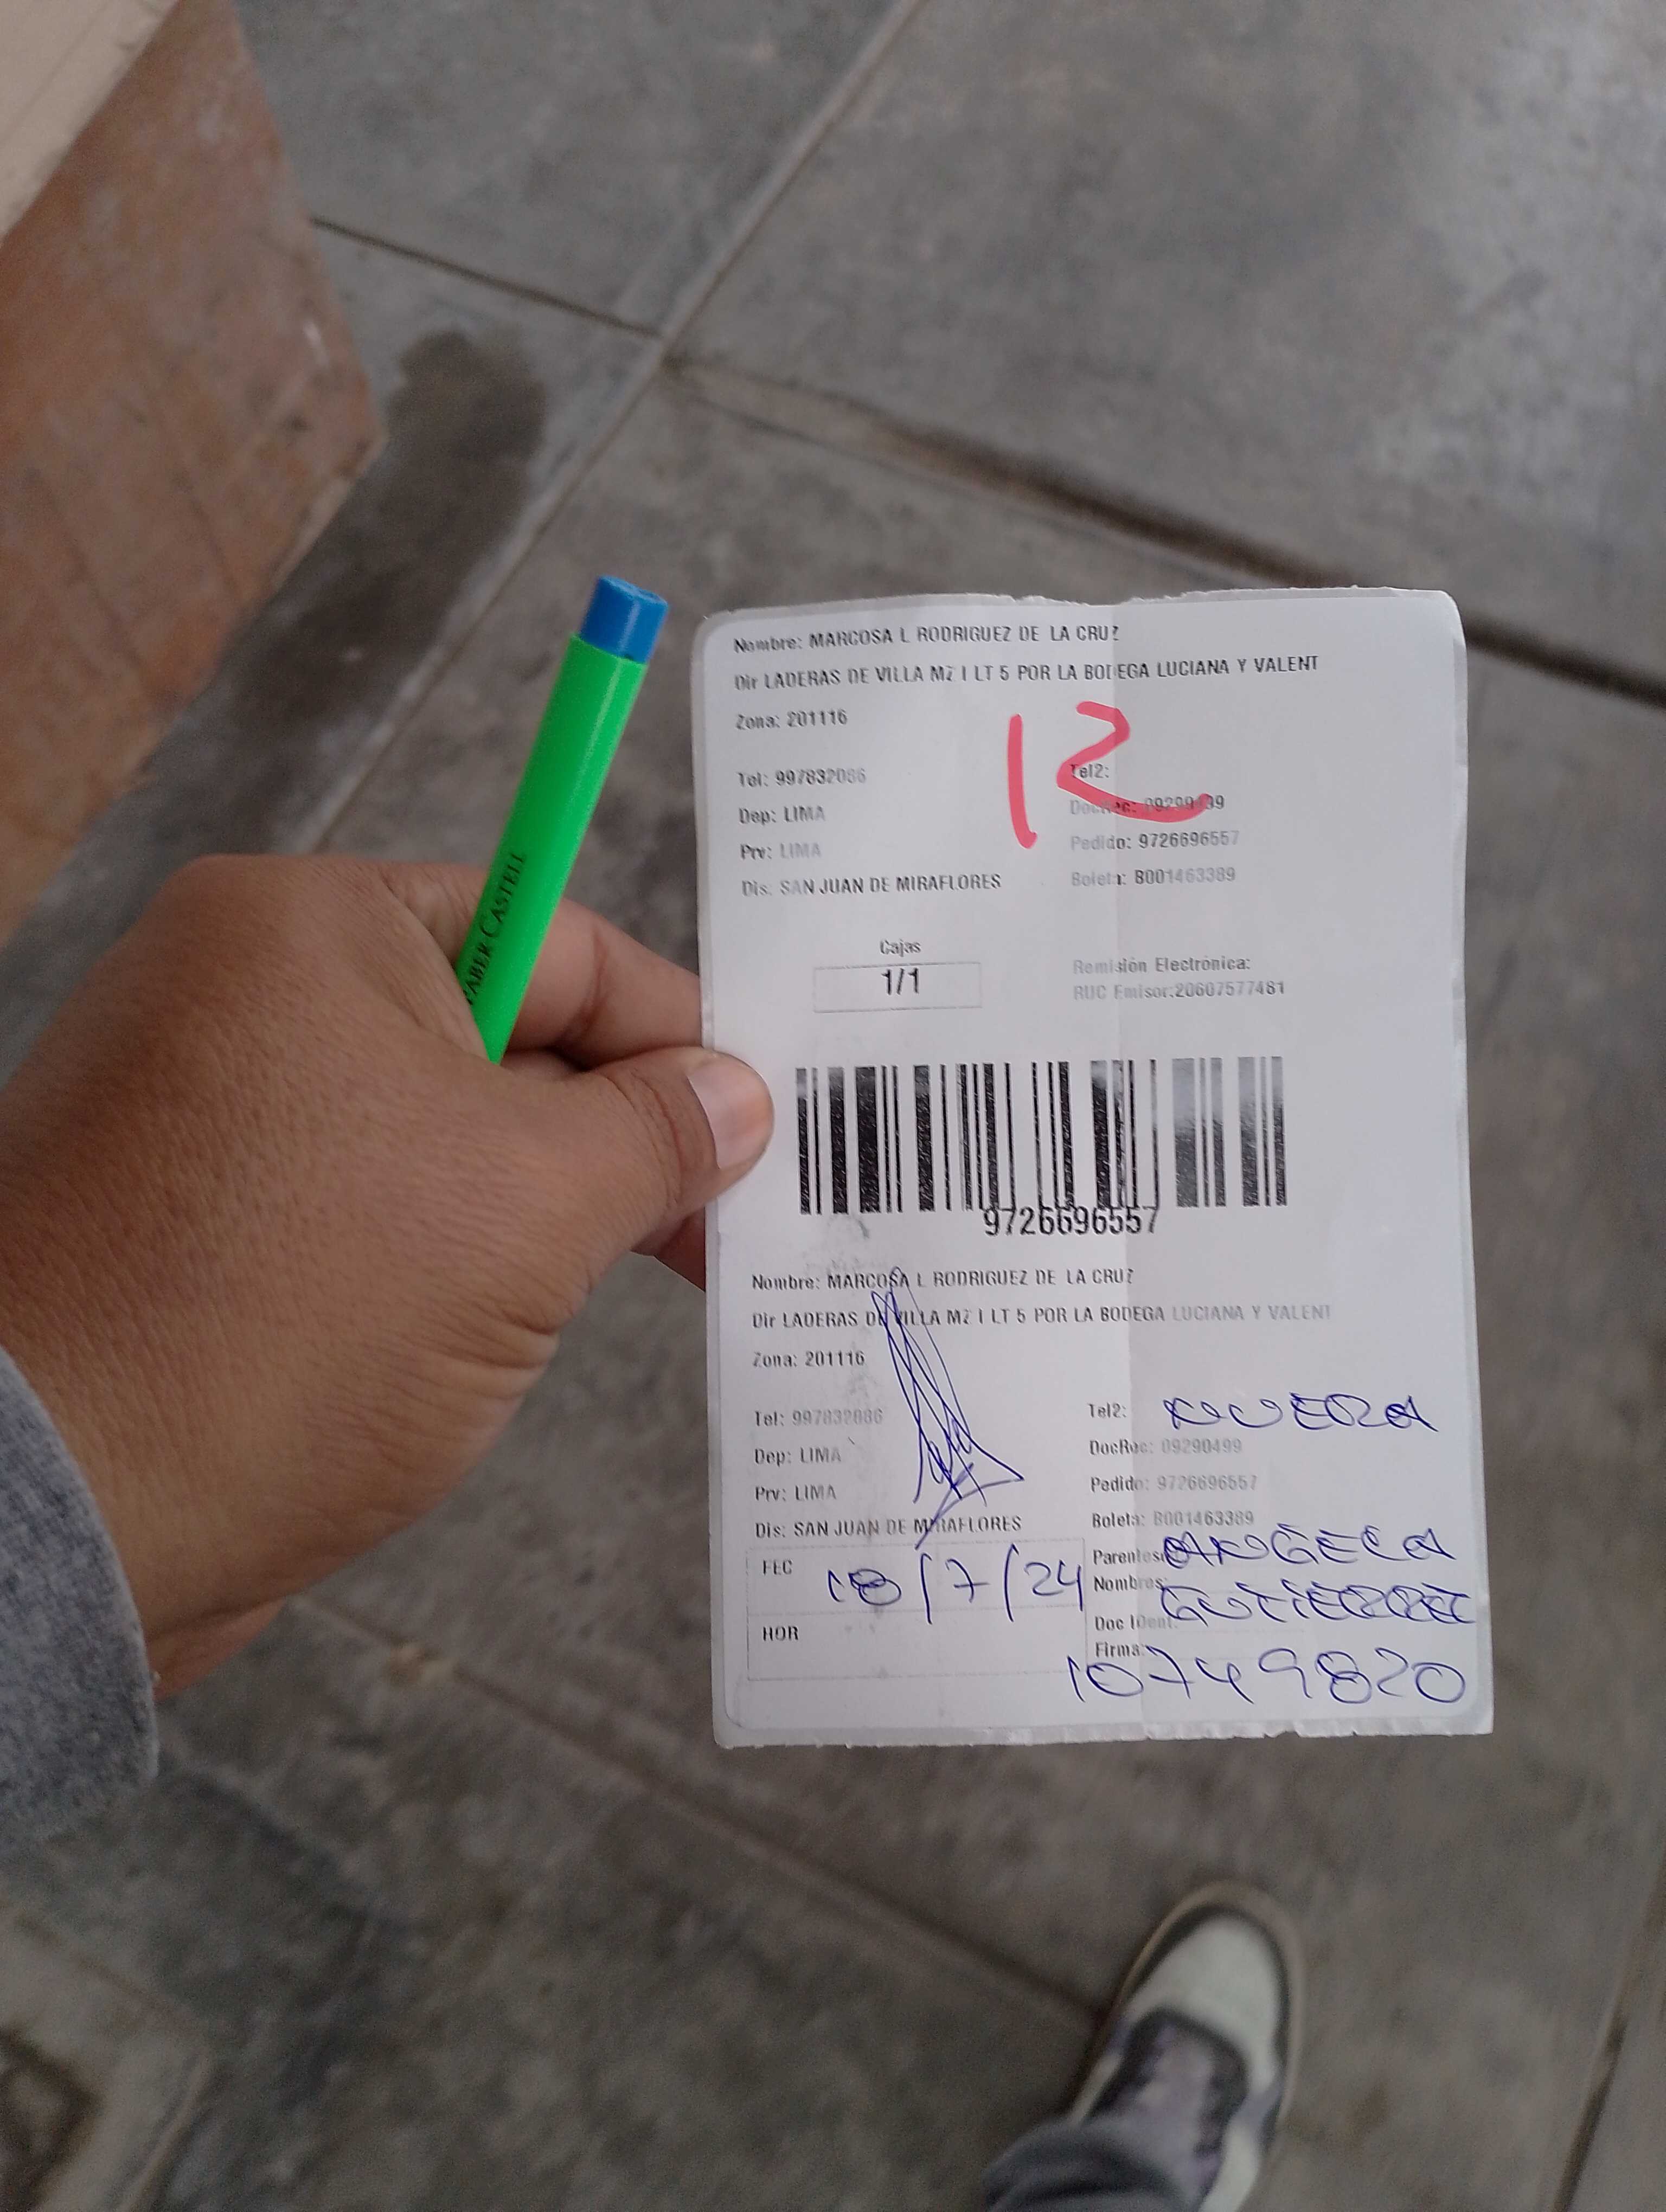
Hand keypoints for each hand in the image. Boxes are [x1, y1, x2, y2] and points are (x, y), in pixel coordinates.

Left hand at [0, 857, 770, 1694]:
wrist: (51, 1522)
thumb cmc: (287, 1324)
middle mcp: (243, 995)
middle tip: (727, 1225)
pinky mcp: (198, 1227)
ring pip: (438, 1136)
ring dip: (541, 1208)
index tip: (766, 1121)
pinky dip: (453, 1259)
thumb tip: (738, 1098)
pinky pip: (369, 1211)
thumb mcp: (528, 1208)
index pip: (560, 940)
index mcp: (310, 929)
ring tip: (631, 1285)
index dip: (679, 1031)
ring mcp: (210, 1115)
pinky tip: (512, 1333)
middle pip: (501, 1034)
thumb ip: (654, 1134)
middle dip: (617, 1132)